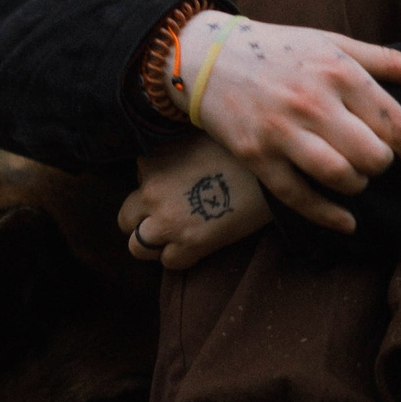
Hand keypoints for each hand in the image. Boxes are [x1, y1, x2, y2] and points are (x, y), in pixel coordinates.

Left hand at [118, 136, 273, 269]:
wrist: (274, 170)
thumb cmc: (241, 150)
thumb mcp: (197, 139)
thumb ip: (176, 153)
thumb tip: (175, 166)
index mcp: (151, 161)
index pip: (138, 181)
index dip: (155, 186)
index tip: (177, 188)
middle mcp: (151, 191)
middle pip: (125, 219)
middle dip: (142, 222)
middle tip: (167, 221)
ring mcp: (167, 220)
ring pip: (137, 247)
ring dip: (155, 245)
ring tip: (178, 238)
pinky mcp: (189, 243)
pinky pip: (170, 262)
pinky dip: (182, 258)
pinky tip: (200, 245)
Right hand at [170, 10, 400, 233]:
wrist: (207, 57)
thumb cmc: (279, 50)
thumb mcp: (333, 44)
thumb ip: (387, 61)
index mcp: (340, 73)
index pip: (396, 125)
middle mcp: (313, 103)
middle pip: (373, 157)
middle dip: (380, 166)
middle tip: (370, 159)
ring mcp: (282, 132)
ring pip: (340, 177)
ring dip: (355, 185)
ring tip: (350, 177)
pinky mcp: (256, 156)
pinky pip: (300, 197)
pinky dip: (328, 215)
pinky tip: (345, 220)